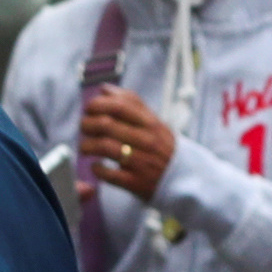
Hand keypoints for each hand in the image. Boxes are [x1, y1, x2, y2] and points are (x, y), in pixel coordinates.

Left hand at [79, 87, 177, 202]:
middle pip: (106, 125)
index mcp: (152, 124)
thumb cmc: (162, 148)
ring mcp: (142, 162)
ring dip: (87, 145)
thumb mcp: (154, 124)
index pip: (120, 106)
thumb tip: (105, 88)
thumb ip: (131, 105)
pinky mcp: (136, 182)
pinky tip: (96, 166)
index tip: (89, 109)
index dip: (98, 104)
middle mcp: (148, 141)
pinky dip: (96, 169)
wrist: (186, 179)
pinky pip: (108, 173)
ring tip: (86, 147)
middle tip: (84, 128)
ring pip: (104, 147)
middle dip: (87, 124)